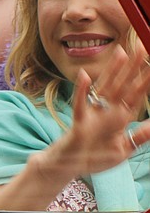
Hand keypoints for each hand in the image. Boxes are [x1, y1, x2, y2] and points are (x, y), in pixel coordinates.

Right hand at [53, 45, 149, 174]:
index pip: (136, 94)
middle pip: (123, 85)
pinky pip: (80, 105)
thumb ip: (139, 136)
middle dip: (134, 67)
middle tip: (142, 46)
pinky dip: (81, 90)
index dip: (146, 78)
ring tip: (121, 53)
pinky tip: (84, 76)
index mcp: (120, 116)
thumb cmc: (95, 156)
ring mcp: (93, 114)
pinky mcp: (80, 123)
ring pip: (105, 88)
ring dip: (113, 71)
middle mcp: (107, 111)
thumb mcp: (123, 148)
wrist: (69, 166)